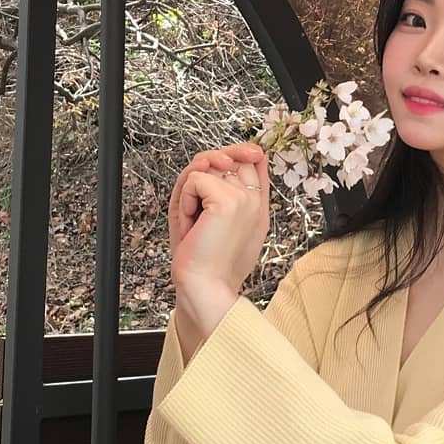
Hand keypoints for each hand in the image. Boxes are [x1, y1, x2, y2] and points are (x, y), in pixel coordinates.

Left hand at [168, 143, 269, 330]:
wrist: (205, 287)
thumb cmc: (205, 260)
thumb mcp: (214, 217)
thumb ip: (222, 185)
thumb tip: (223, 156)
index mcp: (258, 205)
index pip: (253, 158)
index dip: (232, 156)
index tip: (217, 169)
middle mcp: (255, 200)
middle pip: (228, 156)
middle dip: (204, 175)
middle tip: (199, 210)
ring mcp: (244, 198)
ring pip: (208, 167)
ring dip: (192, 192)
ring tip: (198, 220)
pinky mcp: (228, 201)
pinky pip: (195, 179)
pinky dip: (186, 200)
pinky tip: (194, 222)